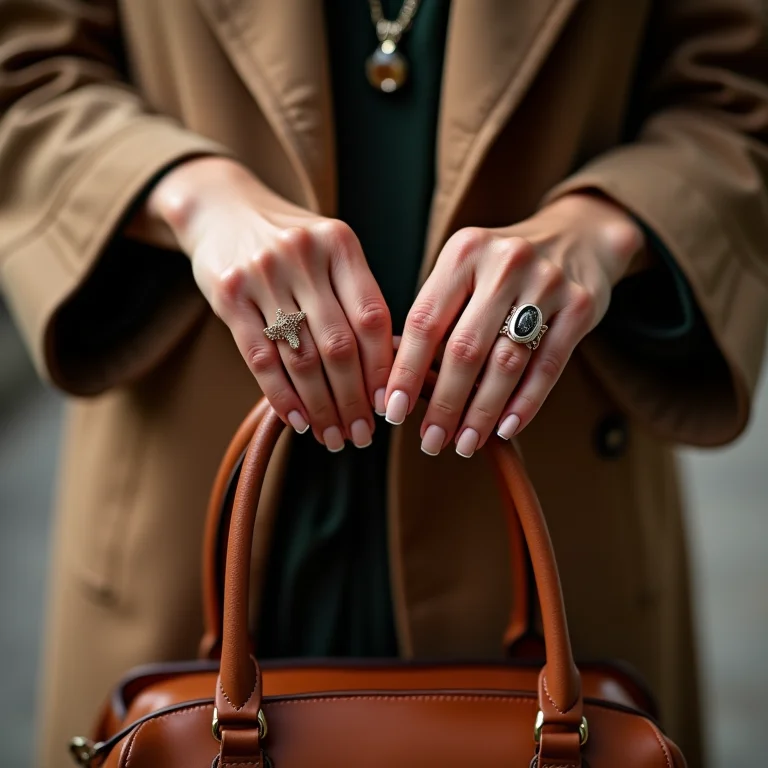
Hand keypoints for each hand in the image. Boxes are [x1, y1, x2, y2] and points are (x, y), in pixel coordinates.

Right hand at [147, 157, 392, 450]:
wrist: (223, 209)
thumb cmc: (291, 244)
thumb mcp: (330, 253)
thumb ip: (356, 299)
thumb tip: (389, 372)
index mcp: (340, 244)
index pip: (372, 318)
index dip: (383, 369)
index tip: (388, 407)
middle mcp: (303, 254)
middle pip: (338, 345)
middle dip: (354, 400)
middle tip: (361, 435)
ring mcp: (262, 273)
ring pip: (300, 357)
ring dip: (321, 407)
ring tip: (333, 436)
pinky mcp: (228, 293)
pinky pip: (260, 357)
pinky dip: (281, 396)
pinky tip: (297, 420)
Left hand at [384, 193, 645, 456]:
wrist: (577, 237)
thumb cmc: (503, 269)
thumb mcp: (466, 271)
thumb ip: (438, 316)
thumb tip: (400, 383)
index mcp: (464, 253)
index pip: (425, 322)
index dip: (407, 372)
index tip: (393, 412)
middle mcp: (504, 262)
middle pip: (465, 348)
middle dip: (444, 404)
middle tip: (431, 441)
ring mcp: (547, 282)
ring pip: (506, 362)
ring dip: (482, 412)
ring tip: (465, 443)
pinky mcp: (580, 305)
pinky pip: (548, 366)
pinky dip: (525, 403)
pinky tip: (506, 428)